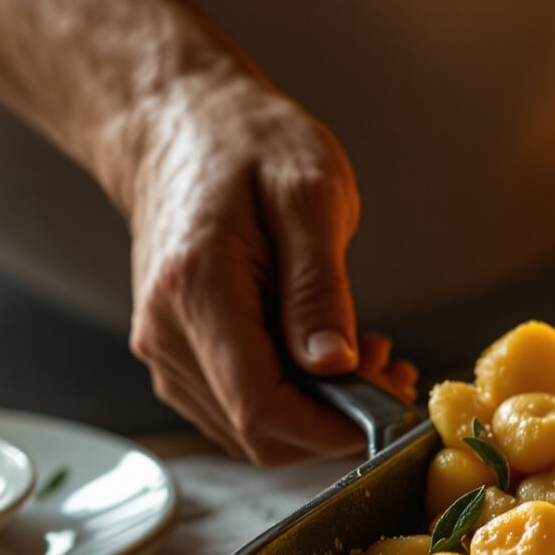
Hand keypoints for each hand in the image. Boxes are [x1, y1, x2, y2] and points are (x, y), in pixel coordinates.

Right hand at [113, 71, 415, 463]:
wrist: (179, 123)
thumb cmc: (247, 144)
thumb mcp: (308, 194)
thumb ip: (320, 286)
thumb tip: (334, 364)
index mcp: (195, 290)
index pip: (260, 406)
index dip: (331, 428)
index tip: (390, 408)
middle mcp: (166, 331)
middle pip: (255, 431)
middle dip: (333, 421)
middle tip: (390, 372)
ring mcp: (163, 347)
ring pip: (247, 428)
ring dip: (316, 413)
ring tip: (368, 357)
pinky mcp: (175, 351)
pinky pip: (235, 404)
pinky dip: (290, 398)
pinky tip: (327, 356)